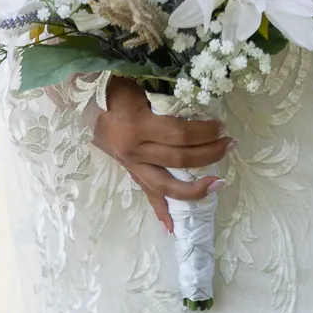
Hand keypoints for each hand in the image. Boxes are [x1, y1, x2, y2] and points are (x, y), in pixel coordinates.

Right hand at [93, 78, 231, 233]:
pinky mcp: (130, 171)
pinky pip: (147, 194)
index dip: (204, 132)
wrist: (82, 101)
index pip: (180, 134)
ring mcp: (131, 164)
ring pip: (166, 186)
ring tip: (218, 183)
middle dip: (209, 154)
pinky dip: (160, 211)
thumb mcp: (141, 85)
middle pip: (179, 160)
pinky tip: (172, 228)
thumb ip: (167, 96)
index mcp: (138, 126)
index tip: (221, 126)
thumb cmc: (115, 87)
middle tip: (230, 144)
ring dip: (195, 188)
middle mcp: (134, 150)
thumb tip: (200, 99)